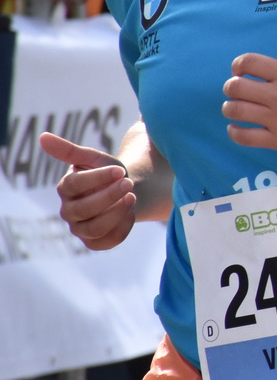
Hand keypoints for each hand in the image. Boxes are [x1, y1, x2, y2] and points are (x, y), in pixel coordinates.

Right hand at [38, 133, 134, 250]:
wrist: (129, 191)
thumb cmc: (109, 173)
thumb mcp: (95, 159)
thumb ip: (70, 150)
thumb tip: (42, 136)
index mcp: (66, 189)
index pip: (74, 185)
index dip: (98, 178)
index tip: (120, 170)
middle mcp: (69, 211)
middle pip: (83, 209)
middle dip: (109, 196)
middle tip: (129, 183)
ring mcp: (81, 229)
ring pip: (94, 228)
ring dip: (115, 213)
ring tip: (132, 197)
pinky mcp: (96, 242)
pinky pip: (107, 241)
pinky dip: (122, 227)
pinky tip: (131, 212)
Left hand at [223, 18, 276, 155]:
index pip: (247, 62)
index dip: (238, 64)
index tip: (241, 71)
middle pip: (235, 86)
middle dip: (231, 86)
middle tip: (238, 89)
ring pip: (235, 111)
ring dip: (230, 107)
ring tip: (236, 107)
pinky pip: (244, 137)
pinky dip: (234, 131)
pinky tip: (237, 127)